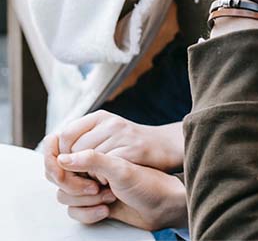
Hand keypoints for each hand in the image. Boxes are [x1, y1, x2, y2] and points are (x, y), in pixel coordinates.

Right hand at [45, 135, 187, 230]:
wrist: (165, 202)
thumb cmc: (150, 181)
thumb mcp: (122, 167)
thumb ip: (93, 160)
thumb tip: (64, 159)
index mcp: (101, 137)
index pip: (63, 145)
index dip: (67, 163)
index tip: (82, 175)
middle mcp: (93, 157)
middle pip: (58, 173)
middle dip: (77, 186)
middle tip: (98, 188)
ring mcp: (92, 178)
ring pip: (64, 193)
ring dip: (85, 200)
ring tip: (109, 197)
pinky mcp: (93, 197)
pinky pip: (74, 208)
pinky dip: (88, 212)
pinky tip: (106, 209)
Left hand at [55, 110, 183, 171]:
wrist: (165, 146)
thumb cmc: (131, 143)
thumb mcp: (107, 132)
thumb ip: (84, 138)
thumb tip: (55, 152)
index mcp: (100, 117)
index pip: (66, 134)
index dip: (63, 153)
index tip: (71, 165)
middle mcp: (111, 122)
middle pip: (75, 150)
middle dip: (76, 167)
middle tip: (84, 176)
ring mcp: (123, 135)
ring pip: (90, 160)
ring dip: (90, 174)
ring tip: (99, 177)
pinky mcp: (134, 150)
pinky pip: (106, 168)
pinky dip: (104, 178)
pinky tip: (110, 179)